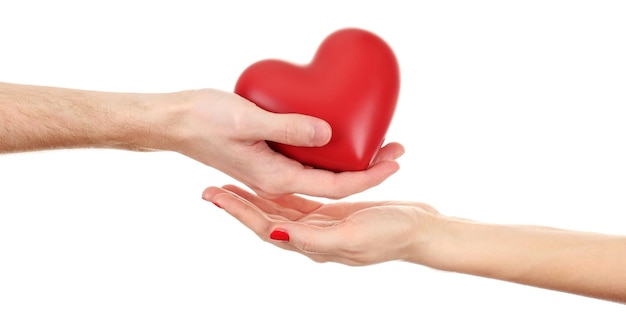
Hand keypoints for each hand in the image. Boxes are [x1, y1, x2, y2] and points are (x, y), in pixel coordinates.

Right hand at [174, 89, 404, 198]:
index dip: (369, 175)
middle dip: (369, 168)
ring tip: (377, 142)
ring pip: (321, 173)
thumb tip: (328, 133)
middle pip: (334, 182)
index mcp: (276, 178)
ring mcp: (272, 170)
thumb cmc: (203, 120)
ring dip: (351, 160)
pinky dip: (329, 153)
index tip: (395, 159)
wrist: (173, 121)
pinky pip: (306, 161)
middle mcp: (277, 180)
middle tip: (397, 147)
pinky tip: (338, 137)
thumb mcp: (248, 120)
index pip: (335, 184)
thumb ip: (289, 128)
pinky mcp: (267, 157)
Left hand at [201, 184, 438, 265]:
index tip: (215, 195)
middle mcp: (312, 235)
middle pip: (266, 217)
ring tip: (234, 180)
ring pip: (281, 208)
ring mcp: (323, 224)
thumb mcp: (354, 237)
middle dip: (239, 204)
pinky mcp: (336, 212)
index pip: (264, 226)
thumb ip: (316, 237)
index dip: (239, 212)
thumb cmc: (393, 235)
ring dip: (256, 196)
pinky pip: (304, 198)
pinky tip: (277, 176)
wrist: (424, 232)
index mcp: (312, 242)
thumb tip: (277, 233)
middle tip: (212, 187)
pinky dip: (286, 188)